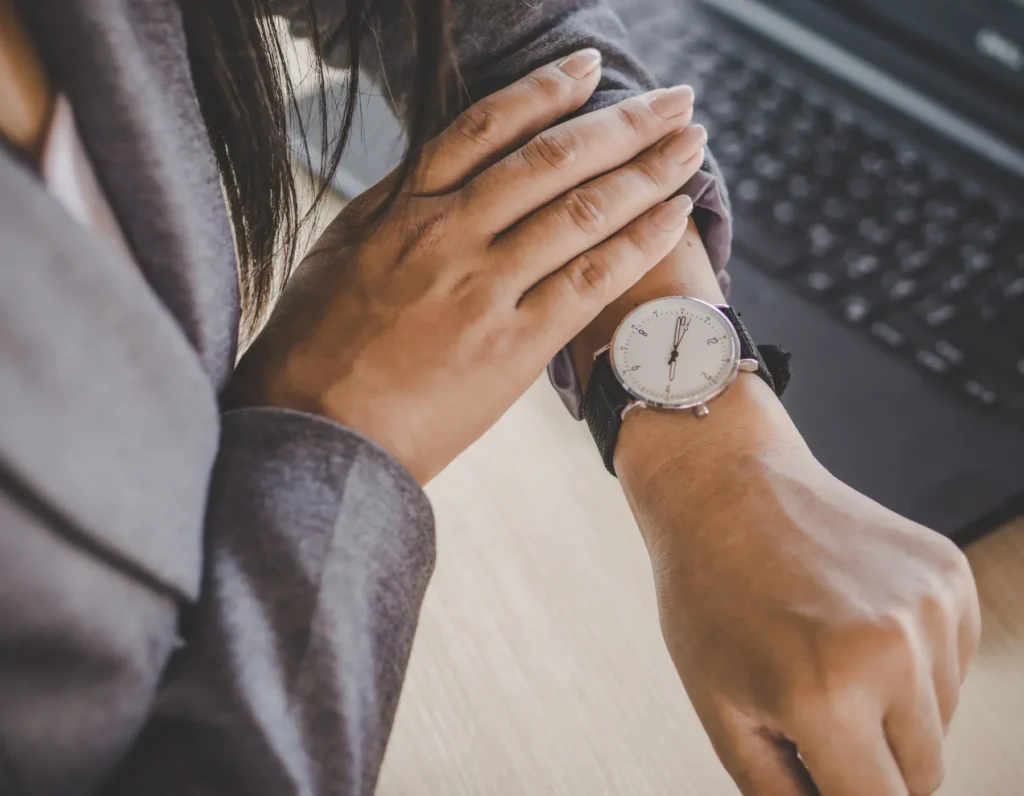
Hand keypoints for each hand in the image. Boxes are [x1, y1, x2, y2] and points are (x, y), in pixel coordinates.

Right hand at [231, 50, 707, 481]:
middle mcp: (449, 236)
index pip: (488, 127)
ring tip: (692, 146)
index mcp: (403, 209)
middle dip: (624, 122)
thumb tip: (427, 176)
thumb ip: (391, 210)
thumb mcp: (336, 256)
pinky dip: (638, 245)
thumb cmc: (312, 351)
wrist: (314, 434)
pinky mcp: (512, 347)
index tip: (590, 69)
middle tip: (675, 100)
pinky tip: (675, 217)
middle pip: (554, 160)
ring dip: (647, 172)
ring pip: (581, 212)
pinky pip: (588, 283)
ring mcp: (484, 289)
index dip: (547, 90)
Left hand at [618, 380, 980, 795]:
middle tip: (811, 711)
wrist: (724, 485)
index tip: (830, 779)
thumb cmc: (708, 592)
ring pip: (940, 721)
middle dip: (870, 764)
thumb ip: (782, 793)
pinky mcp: (950, 576)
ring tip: (825, 654)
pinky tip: (853, 621)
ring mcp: (929, 608)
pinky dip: (912, 663)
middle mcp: (892, 651)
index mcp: (826, 694)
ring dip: (894, 712)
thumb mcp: (722, 710)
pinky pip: (951, 665)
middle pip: (921, 776)